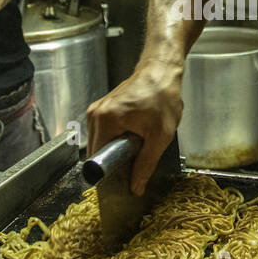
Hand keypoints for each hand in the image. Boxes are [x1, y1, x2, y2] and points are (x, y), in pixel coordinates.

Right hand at [86, 63, 183, 194]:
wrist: (162, 70)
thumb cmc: (162, 95)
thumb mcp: (160, 136)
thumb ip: (146, 164)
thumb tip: (136, 187)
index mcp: (104, 120)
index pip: (96, 160)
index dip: (110, 172)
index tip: (124, 176)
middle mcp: (95, 115)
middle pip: (96, 153)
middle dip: (114, 160)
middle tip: (136, 155)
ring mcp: (97, 110)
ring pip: (100, 143)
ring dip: (116, 149)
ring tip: (137, 140)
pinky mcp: (102, 109)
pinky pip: (104, 133)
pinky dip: (116, 139)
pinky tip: (133, 133)